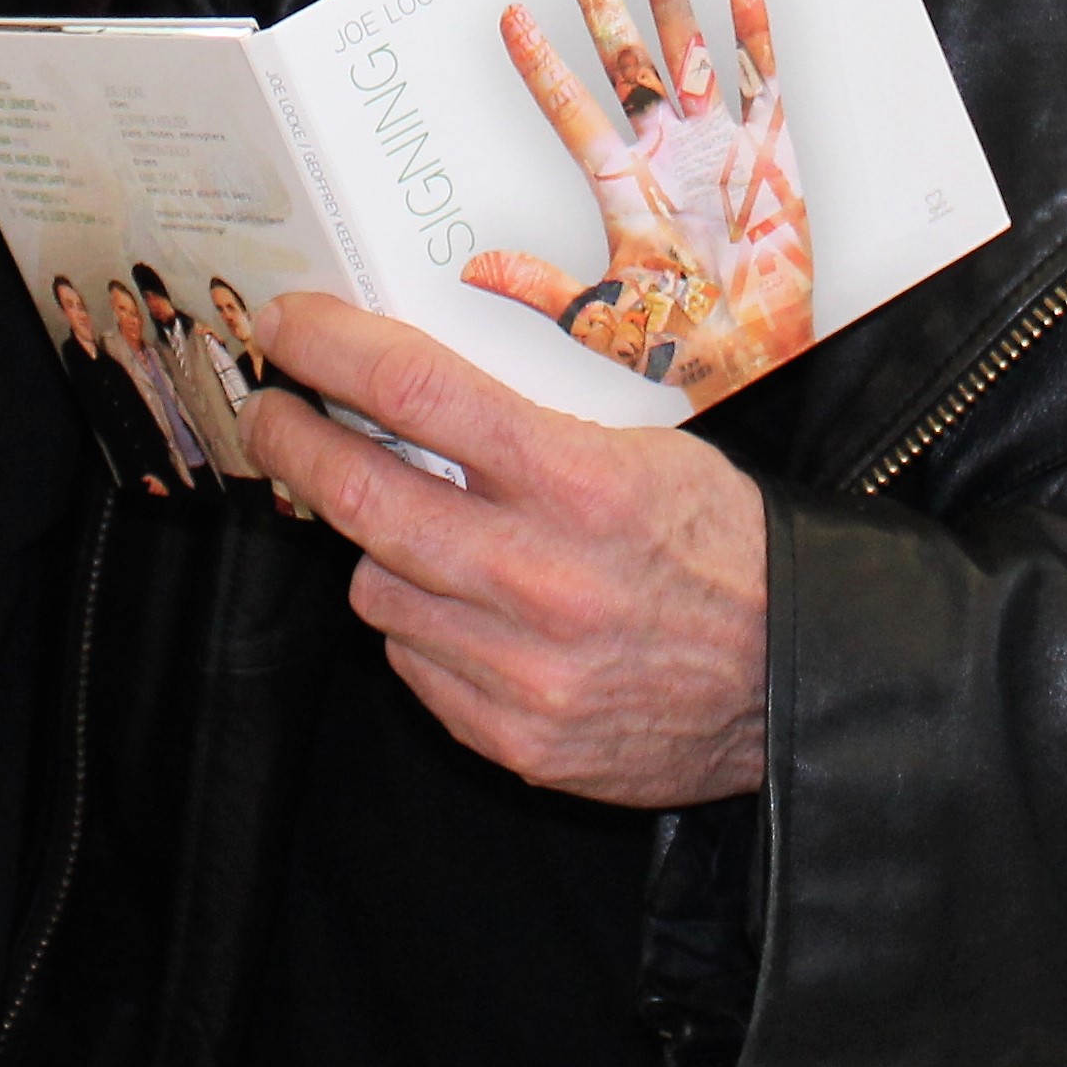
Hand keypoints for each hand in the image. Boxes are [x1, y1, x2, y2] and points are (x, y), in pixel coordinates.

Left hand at [242, 295, 766, 805]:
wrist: (795, 681)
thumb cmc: (720, 547)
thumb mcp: (645, 448)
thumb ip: (528, 427)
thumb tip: (403, 390)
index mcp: (578, 480)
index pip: (415, 390)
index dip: (329, 349)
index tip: (287, 326)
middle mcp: (539, 575)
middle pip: (361, 494)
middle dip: (293, 442)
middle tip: (271, 416)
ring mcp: (522, 669)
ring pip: (376, 587)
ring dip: (379, 549)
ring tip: (422, 533)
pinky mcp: (516, 739)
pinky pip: (414, 663)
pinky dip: (423, 629)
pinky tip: (469, 612)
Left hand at [461, 0, 813, 402]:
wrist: (752, 357)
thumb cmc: (680, 341)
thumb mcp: (601, 316)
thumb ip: (539, 286)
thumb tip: (473, 270)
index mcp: (621, 188)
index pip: (571, 112)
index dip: (542, 66)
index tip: (512, 18)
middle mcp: (664, 154)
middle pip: (626, 64)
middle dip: (603, 8)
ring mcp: (716, 147)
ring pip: (686, 56)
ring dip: (670, 2)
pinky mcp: (768, 153)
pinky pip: (760, 83)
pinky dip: (753, 37)